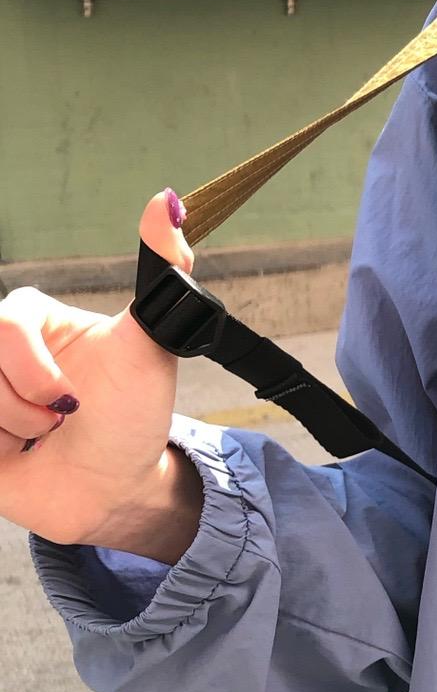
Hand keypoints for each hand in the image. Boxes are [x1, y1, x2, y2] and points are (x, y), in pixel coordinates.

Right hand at [0, 191, 199, 547]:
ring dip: (14, 435)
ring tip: (44, 438)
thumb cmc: (133, 414)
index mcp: (29, 318)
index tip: (68, 400)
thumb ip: (162, 272)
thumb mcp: (152, 344)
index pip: (5, 327)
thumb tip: (165, 201)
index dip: (34, 373)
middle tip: (63, 420)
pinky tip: (17, 455)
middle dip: (28, 409)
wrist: (116, 489)